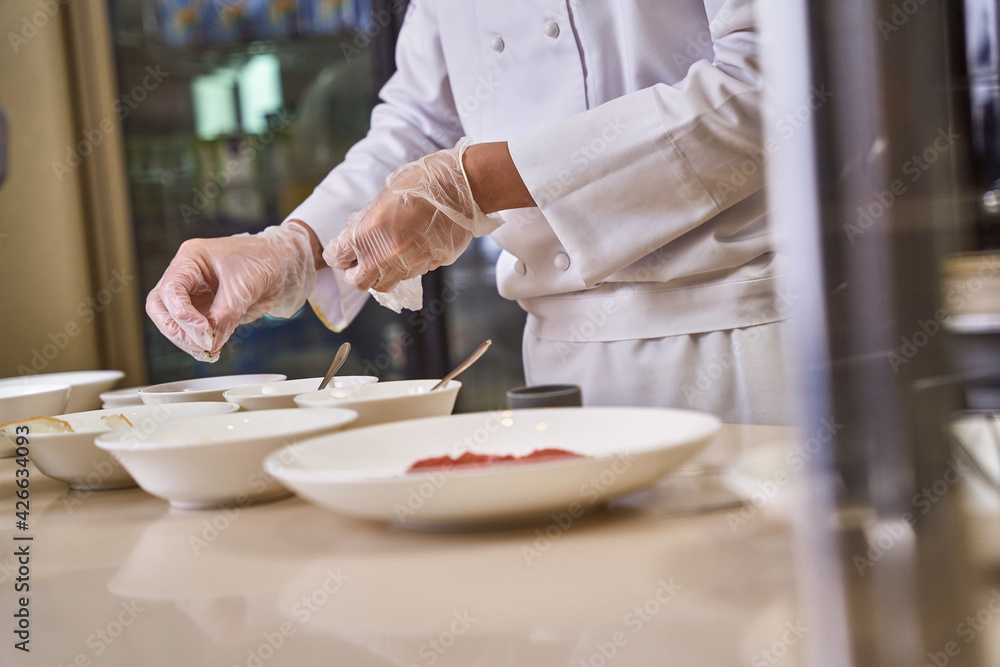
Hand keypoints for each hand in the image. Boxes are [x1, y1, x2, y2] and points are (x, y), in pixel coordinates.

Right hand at [146, 222, 317, 361]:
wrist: (283, 265)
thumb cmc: (263, 260)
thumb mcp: (243, 286)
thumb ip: (224, 315)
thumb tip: (210, 343)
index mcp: (190, 260)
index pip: (170, 289)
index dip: (182, 313)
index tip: (202, 329)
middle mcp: (187, 277)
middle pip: (160, 307)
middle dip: (176, 329)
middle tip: (198, 343)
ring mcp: (194, 295)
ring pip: (173, 322)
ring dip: (187, 341)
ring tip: (208, 351)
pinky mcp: (206, 311)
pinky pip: (193, 331)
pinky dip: (199, 343)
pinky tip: (212, 351)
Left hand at [325, 137, 502, 292]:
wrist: (463, 187)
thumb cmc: (424, 182)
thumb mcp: (385, 193)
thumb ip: (367, 215)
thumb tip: (354, 227)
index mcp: (368, 233)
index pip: (338, 257)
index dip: (336, 254)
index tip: (340, 249)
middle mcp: (387, 255)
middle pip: (359, 282)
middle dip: (354, 273)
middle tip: (358, 262)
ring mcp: (410, 264)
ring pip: (385, 285)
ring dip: (379, 275)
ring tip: (383, 258)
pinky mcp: (430, 266)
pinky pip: (409, 275)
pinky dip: (402, 268)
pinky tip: (408, 251)